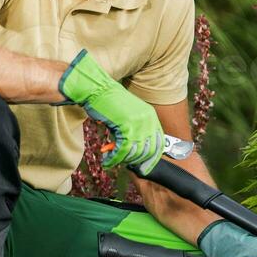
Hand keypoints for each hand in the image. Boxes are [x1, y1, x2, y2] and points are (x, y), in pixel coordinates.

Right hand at [56, 48, 166, 172]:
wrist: (97, 90)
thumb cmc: (109, 102)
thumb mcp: (127, 116)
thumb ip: (134, 132)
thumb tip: (132, 152)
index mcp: (151, 116)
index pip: (159, 143)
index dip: (152, 158)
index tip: (144, 166)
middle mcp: (148, 120)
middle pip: (148, 150)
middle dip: (136, 161)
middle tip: (125, 165)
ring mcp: (138, 123)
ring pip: (135, 152)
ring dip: (123, 161)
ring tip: (112, 161)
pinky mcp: (126, 126)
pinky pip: (123, 150)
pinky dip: (115, 159)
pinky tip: (108, 161)